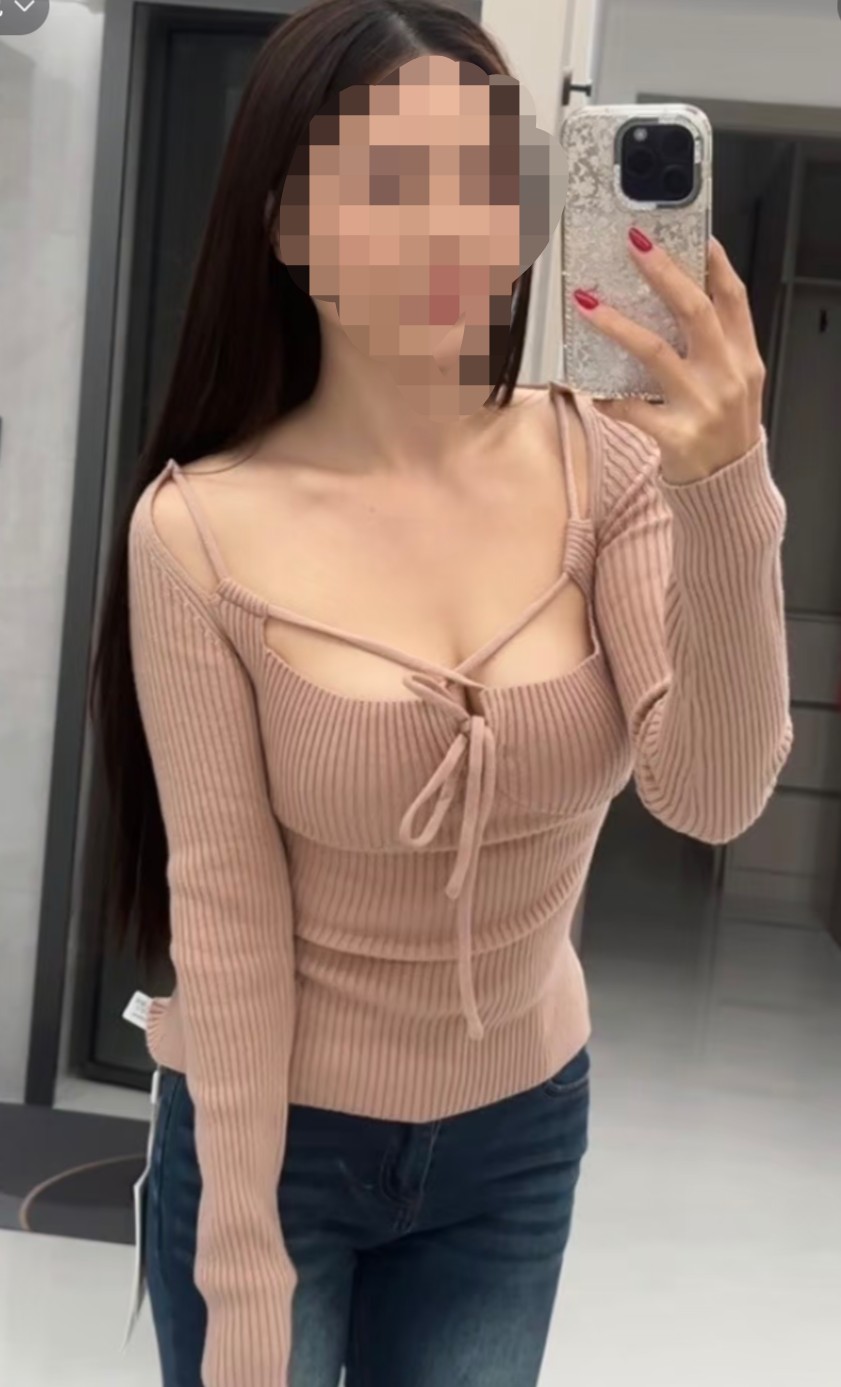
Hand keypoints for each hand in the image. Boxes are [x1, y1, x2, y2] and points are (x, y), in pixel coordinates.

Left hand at [573, 232, 765, 482]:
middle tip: (634, 244)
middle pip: (694, 312)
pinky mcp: (675, 435)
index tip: (692, 235)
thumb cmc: (723, 428)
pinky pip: (632, 409)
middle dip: (663, 273)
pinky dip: (609, 397)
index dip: (714, 265)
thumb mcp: (735, 383)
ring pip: (654, 352)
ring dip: (617, 324)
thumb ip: (716, 346)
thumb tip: (676, 299)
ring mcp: (702, 406)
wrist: (727, 488)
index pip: (734, 299)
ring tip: (586, 303)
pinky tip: (590, 389)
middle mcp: (727, 376)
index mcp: (743, 358)